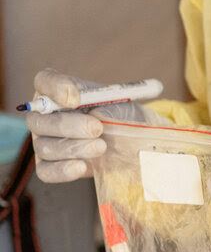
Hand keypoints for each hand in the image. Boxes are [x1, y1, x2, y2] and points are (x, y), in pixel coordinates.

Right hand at [25, 68, 154, 182]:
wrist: (130, 138)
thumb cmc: (119, 113)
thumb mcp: (119, 102)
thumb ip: (105, 105)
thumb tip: (94, 115)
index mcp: (58, 91)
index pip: (45, 81)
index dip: (55, 88)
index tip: (75, 98)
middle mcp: (44, 115)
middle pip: (39, 120)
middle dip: (69, 126)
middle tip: (97, 129)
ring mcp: (43, 141)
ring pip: (45, 147)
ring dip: (74, 148)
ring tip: (101, 146)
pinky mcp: (49, 165)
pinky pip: (46, 171)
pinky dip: (63, 170)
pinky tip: (81, 167)